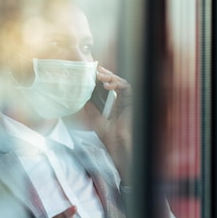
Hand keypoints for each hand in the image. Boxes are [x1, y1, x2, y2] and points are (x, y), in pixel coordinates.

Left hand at [85, 66, 132, 180]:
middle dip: (106, 74)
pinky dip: (118, 83)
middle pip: (117, 82)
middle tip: (95, 70)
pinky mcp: (133, 103)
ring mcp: (129, 102)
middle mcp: (124, 102)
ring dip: (111, 77)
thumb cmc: (111, 138)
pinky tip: (107, 85)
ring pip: (123, 82)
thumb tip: (82, 98)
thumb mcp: (96, 120)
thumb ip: (91, 109)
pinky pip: (128, 88)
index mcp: (117, 105)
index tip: (91, 74)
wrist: (119, 147)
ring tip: (99, 76)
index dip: (102, 79)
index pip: (111, 87)